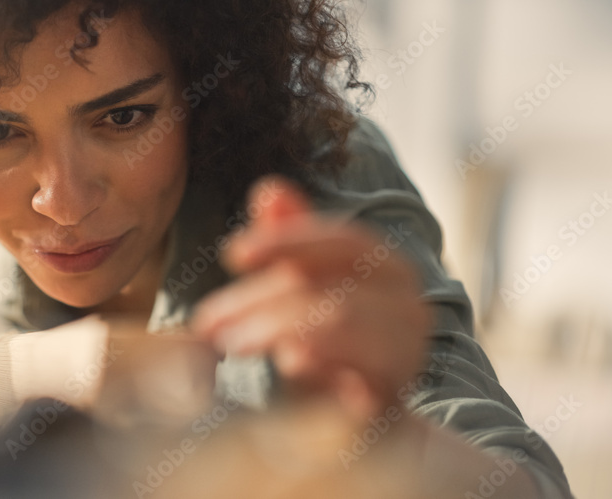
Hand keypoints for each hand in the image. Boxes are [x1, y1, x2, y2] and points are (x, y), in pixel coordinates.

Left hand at [192, 175, 432, 418]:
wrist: (363, 423)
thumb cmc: (330, 343)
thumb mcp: (305, 287)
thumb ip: (289, 239)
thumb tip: (269, 190)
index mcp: (388, 268)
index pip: (341, 239)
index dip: (285, 241)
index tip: (233, 253)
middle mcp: (407, 306)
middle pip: (330, 281)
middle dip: (258, 297)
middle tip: (206, 321)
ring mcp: (405, 356)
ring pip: (340, 319)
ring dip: (275, 326)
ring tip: (230, 341)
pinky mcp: (392, 402)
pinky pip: (361, 377)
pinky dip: (324, 366)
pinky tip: (287, 363)